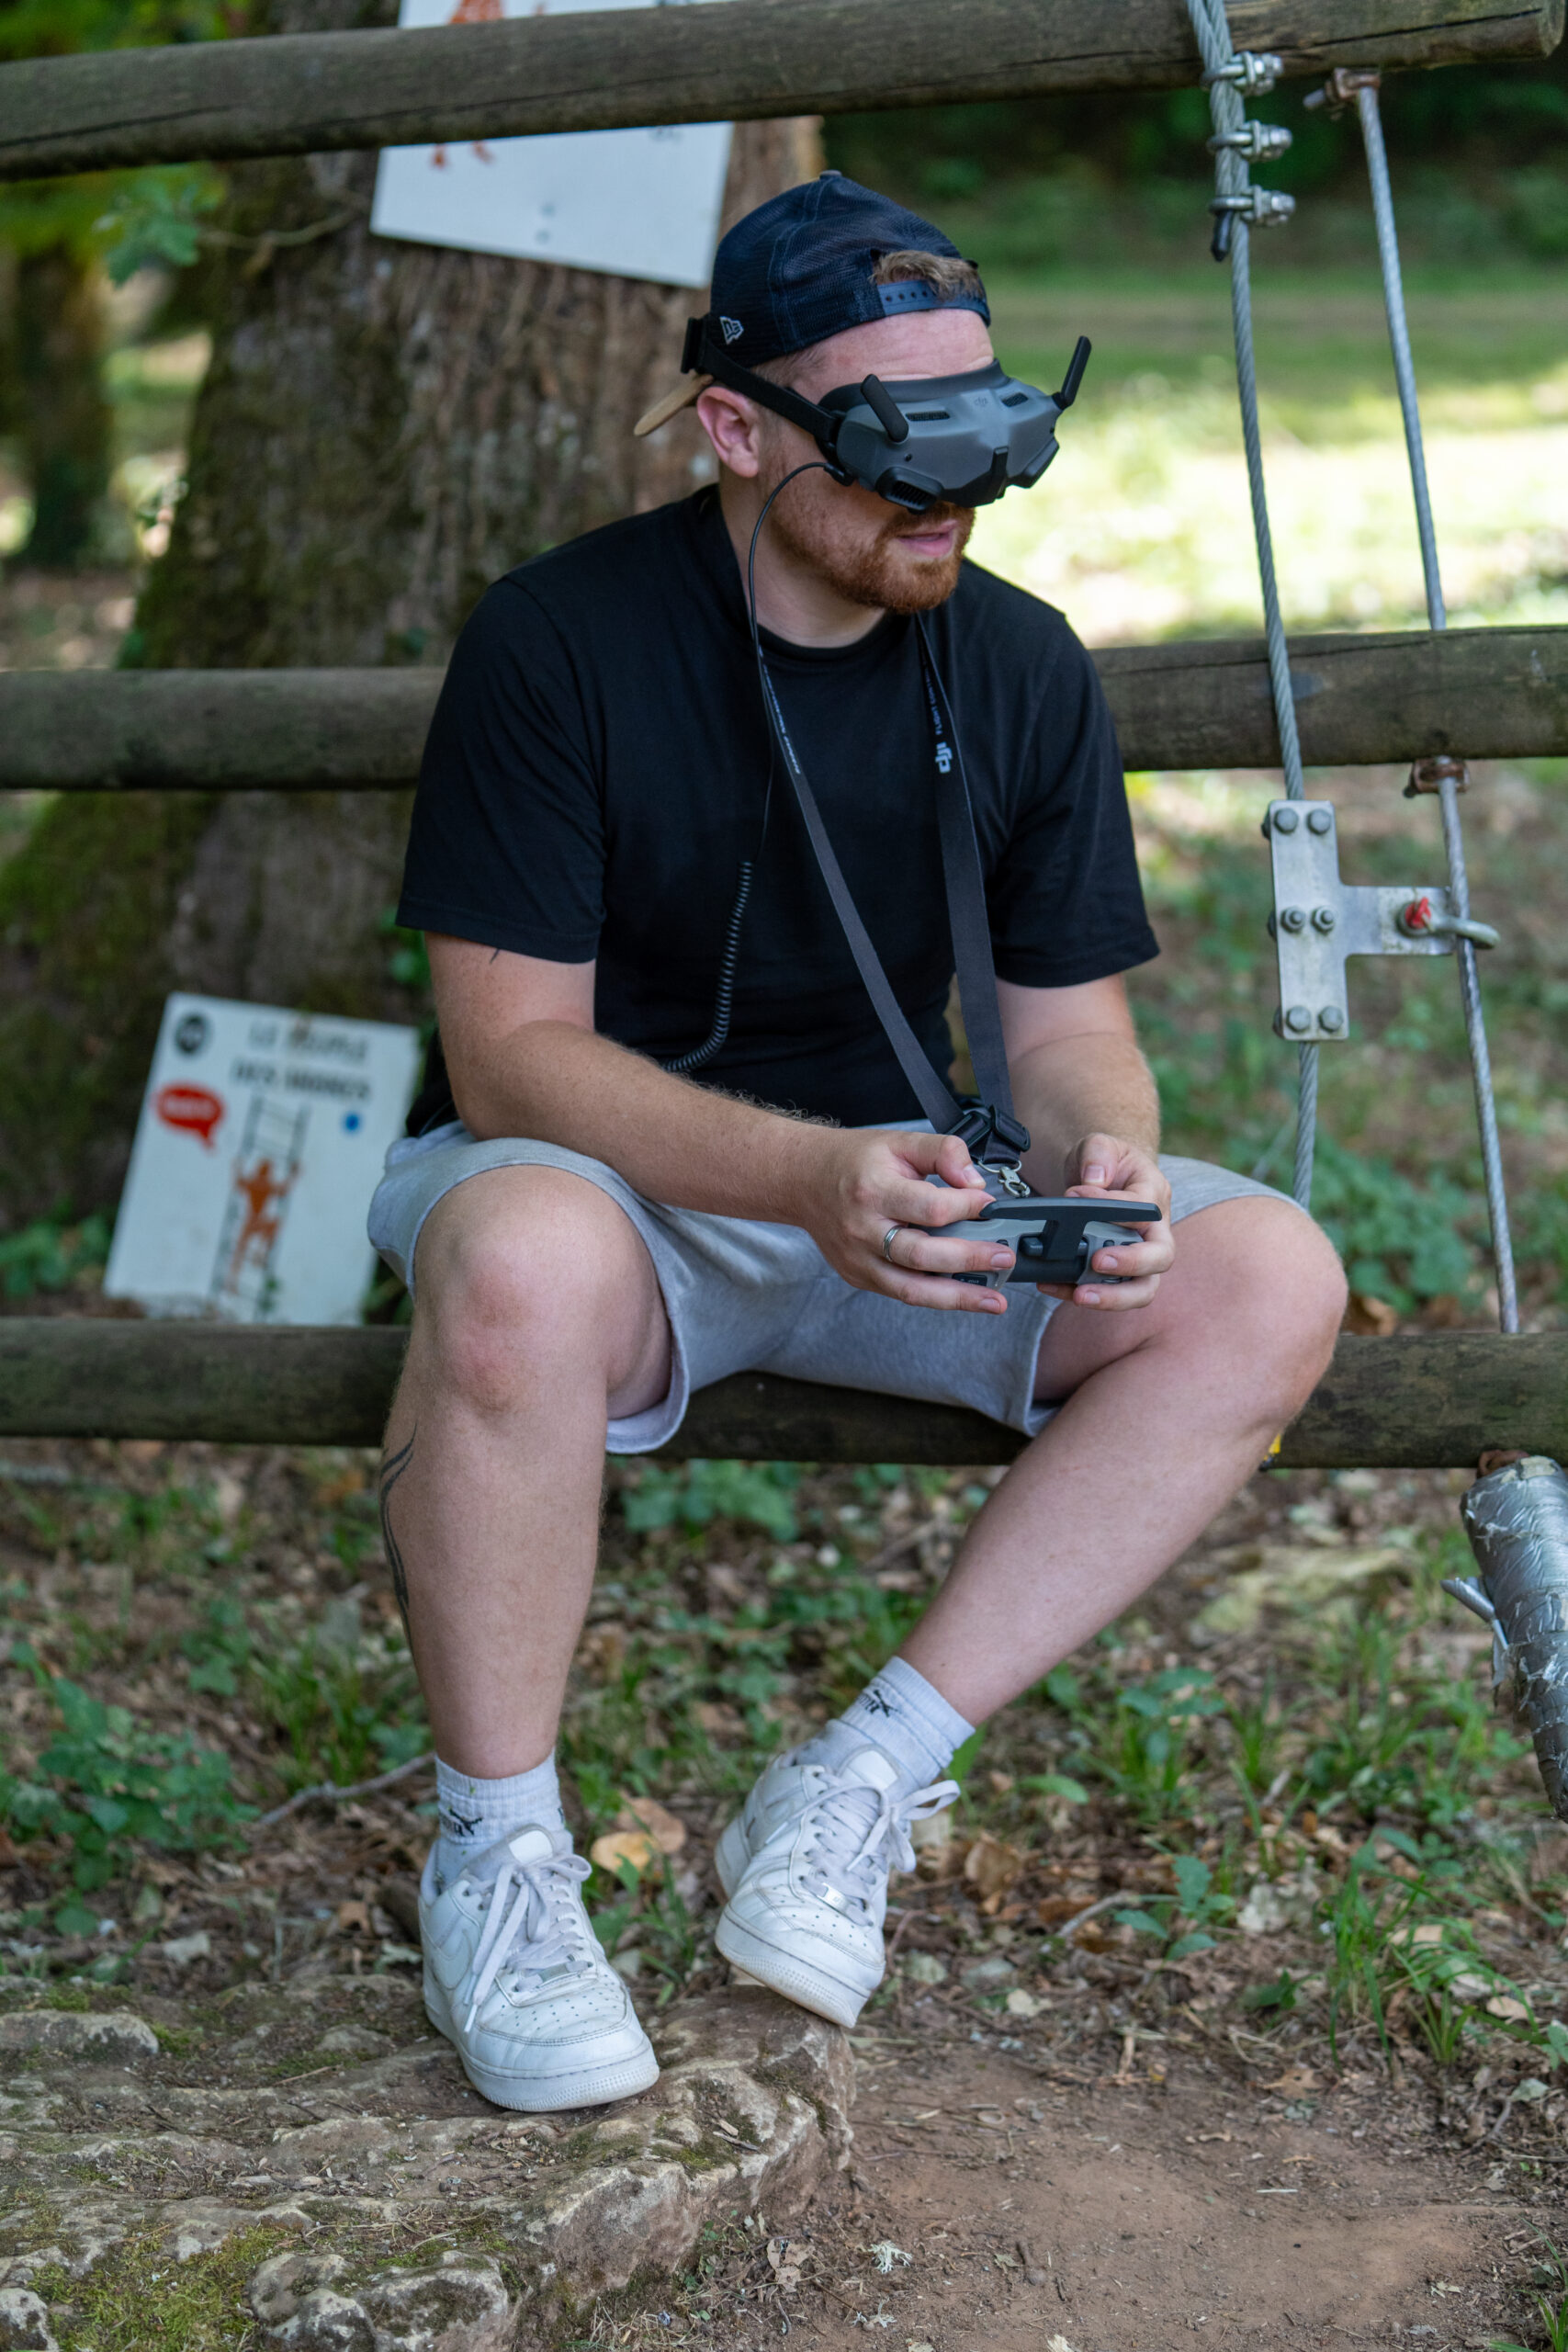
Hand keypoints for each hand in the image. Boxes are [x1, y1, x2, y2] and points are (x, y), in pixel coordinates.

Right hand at [801, 1129, 1015, 1313]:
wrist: (804, 1180)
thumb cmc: (856, 1161)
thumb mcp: (900, 1141)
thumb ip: (943, 1152)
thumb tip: (976, 1184)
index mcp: (873, 1190)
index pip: (930, 1208)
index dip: (967, 1207)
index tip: (990, 1204)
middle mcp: (862, 1230)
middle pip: (923, 1255)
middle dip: (970, 1259)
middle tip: (1005, 1257)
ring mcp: (858, 1259)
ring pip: (912, 1289)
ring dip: (958, 1297)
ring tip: (994, 1301)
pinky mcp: (858, 1276)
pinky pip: (901, 1293)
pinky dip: (935, 1296)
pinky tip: (962, 1295)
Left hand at [1036, 1130, 1172, 1310]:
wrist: (1103, 1177)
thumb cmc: (1107, 1162)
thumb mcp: (1101, 1145)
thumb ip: (1098, 1155)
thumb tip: (1092, 1181)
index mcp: (1154, 1197)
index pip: (1143, 1209)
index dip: (1114, 1206)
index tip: (1076, 1194)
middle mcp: (1154, 1233)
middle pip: (1159, 1259)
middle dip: (1131, 1265)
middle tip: (1098, 1262)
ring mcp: (1138, 1258)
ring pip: (1141, 1289)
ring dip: (1112, 1297)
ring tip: (1080, 1295)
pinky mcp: (1115, 1274)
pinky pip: (1105, 1292)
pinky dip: (1077, 1293)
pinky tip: (1051, 1286)